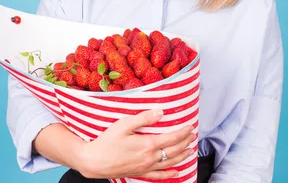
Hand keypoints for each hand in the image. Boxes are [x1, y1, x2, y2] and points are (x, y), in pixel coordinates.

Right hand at [77, 109, 196, 179]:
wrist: (94, 161)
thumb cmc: (107, 141)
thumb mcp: (123, 124)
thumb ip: (143, 118)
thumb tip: (160, 112)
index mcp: (147, 144)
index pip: (172, 138)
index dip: (182, 132)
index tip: (190, 127)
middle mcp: (150, 158)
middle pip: (173, 150)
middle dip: (185, 142)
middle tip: (193, 136)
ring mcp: (145, 167)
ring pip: (170, 163)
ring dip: (182, 156)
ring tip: (190, 151)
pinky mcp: (139, 173)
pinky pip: (159, 175)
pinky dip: (170, 174)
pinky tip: (177, 172)